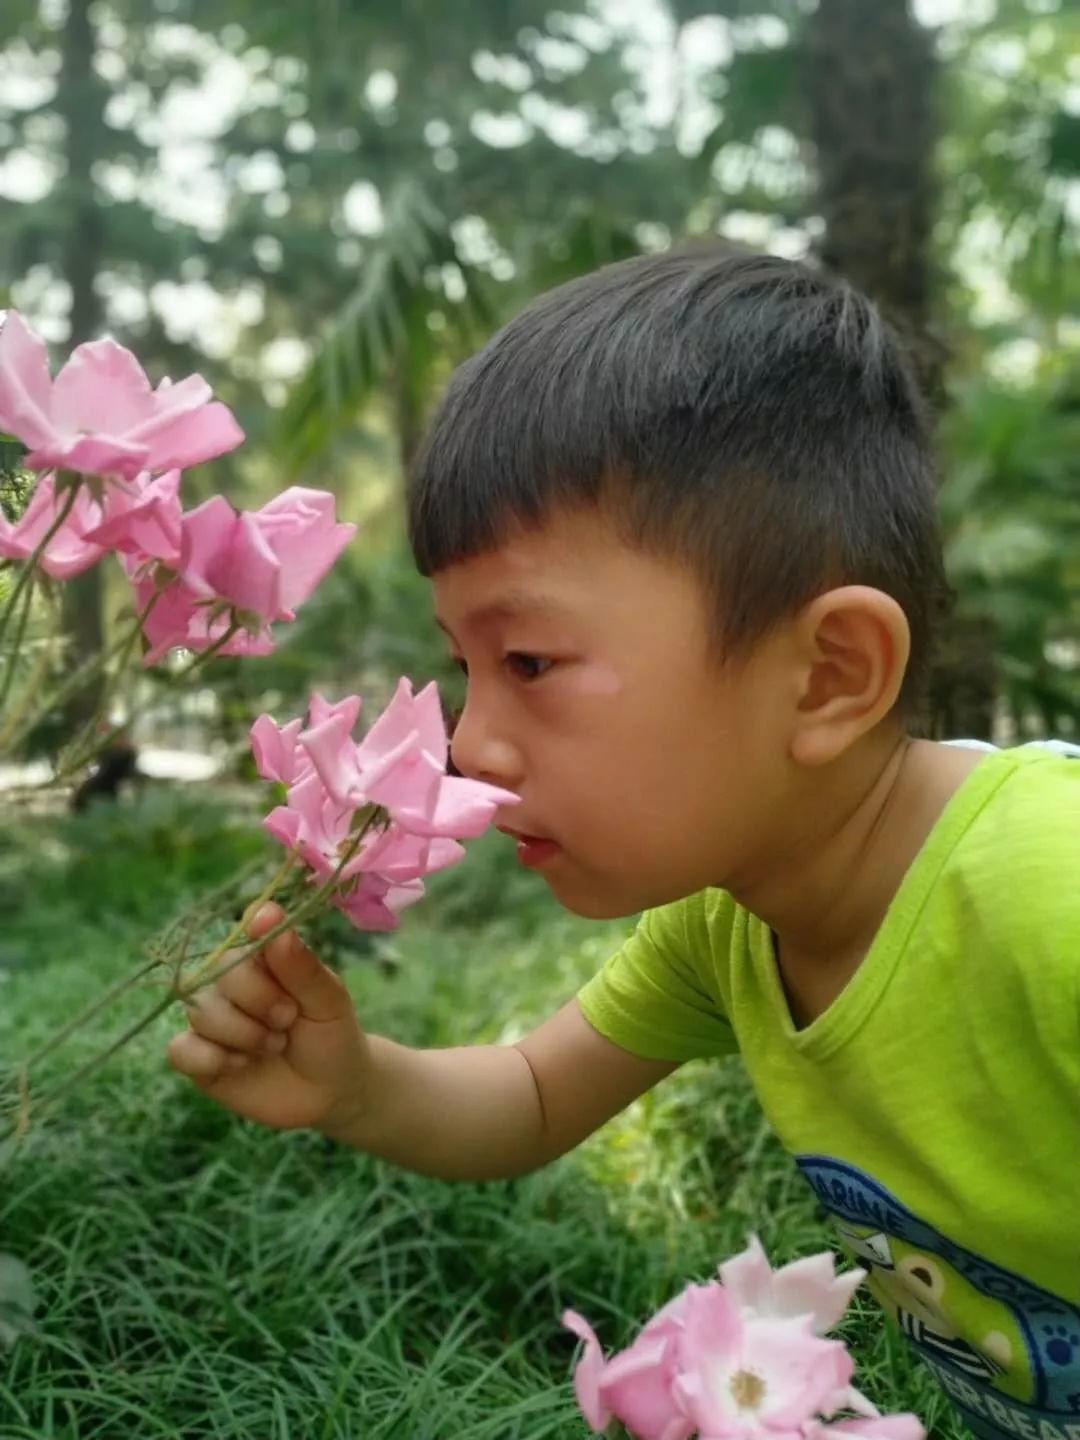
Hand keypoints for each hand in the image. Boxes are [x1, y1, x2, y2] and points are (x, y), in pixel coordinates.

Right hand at [166, 902, 371, 1133]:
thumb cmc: (331, 1035)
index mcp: (263, 959)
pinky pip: (180, 1049)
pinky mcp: (197, 1056)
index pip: (244, 935)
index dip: (256, 941)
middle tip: (288, 1020)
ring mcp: (210, 1019)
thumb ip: (300, 964)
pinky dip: (211, 1059)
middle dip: (259, 1001)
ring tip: (275, 1046)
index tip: (272, 952)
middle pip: (219, 974)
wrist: (329, 1091)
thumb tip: (268, 912)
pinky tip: (241, 1065)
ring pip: (200, 1013)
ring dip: (243, 1035)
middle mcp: (230, 984)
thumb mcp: (329, 1000)